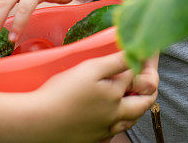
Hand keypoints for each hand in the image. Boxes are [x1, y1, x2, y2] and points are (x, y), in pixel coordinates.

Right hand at [27, 52, 156, 142]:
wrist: (38, 121)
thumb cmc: (62, 93)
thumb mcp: (90, 69)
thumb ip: (116, 62)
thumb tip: (136, 55)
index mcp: (117, 97)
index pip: (137, 77)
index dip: (140, 63)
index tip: (143, 54)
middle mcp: (114, 116)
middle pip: (142, 105)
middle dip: (148, 91)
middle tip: (149, 80)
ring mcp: (103, 130)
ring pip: (128, 122)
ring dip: (135, 110)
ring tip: (133, 99)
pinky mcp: (91, 139)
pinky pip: (112, 134)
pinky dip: (117, 124)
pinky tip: (111, 118)